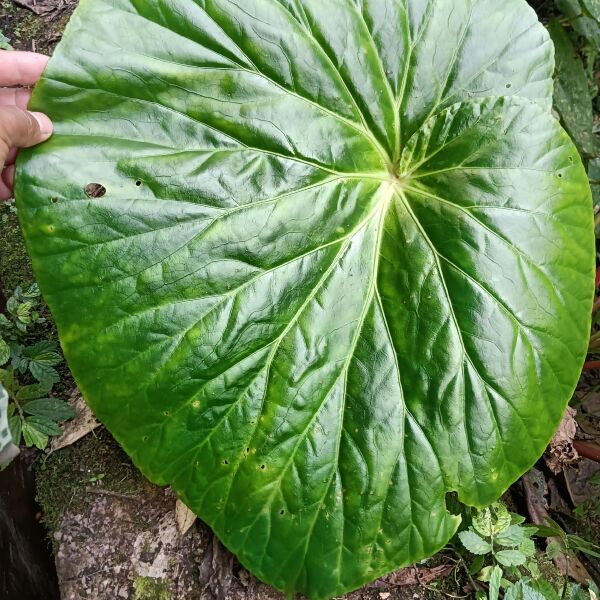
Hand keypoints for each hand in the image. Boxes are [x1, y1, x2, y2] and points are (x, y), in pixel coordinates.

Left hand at [0, 51, 52, 199]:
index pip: (0, 67)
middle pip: (6, 108)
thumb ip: (21, 120)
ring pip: (7, 143)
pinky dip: (14, 179)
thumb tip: (43, 124)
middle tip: (72, 122)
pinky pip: (0, 173)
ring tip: (59, 157)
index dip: (29, 67)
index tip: (61, 74)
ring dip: (31, 152)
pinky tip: (30, 184)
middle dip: (36, 118)